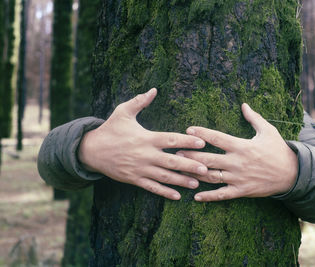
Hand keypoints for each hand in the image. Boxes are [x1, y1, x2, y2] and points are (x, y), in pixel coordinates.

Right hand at [78, 88, 207, 199]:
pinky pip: (152, 187)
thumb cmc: (110, 129)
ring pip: (164, 177)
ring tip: (196, 184)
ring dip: (181, 181)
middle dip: (189, 165)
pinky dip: (164, 192)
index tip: (202, 142)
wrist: (90, 150)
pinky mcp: (134, 179)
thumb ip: (139, 101)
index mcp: (146, 138)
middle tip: (206, 169)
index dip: (187, 141)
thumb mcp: (122, 112)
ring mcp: (140, 169)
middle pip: (171, 161)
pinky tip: (177, 196)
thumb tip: (154, 89)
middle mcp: (145, 154)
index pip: (171, 139)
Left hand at [177, 103, 298, 201]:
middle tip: (175, 153)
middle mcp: (237, 162)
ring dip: (194, 173)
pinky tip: (195, 197)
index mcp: (241, 146)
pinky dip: (208, 197)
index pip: (216, 138)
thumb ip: (254, 118)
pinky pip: (222, 195)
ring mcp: (238, 178)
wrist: (292, 173)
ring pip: (211, 176)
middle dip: (190, 155)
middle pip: (208, 158)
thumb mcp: (268, 131)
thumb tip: (244, 104)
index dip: (201, 133)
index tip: (188, 130)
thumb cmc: (278, 150)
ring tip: (180, 169)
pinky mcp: (241, 191)